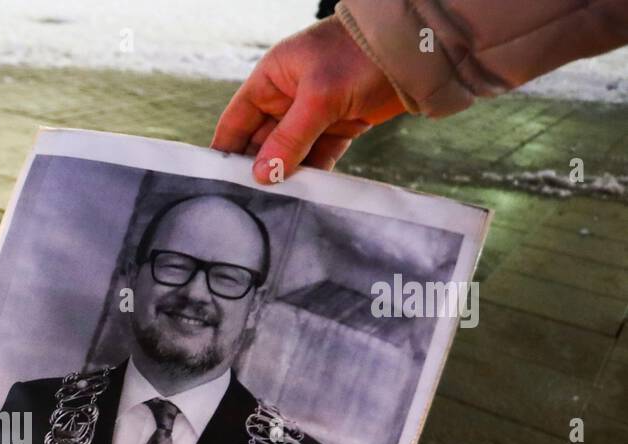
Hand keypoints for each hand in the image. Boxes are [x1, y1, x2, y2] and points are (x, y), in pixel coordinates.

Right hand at [211, 16, 404, 183]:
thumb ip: (290, 138)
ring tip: (275, 204)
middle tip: (249, 201)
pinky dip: (312, 176)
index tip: (218, 183)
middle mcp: (287, 98)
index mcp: (272, 79)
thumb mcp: (320, 96)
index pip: (236, 121)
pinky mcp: (338, 128)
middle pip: (260, 143)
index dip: (226, 151)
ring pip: (288, 154)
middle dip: (256, 170)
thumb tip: (262, 174)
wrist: (417, 49)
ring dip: (284, 177)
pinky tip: (305, 195)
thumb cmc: (361, 54)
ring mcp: (313, 114)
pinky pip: (317, 158)